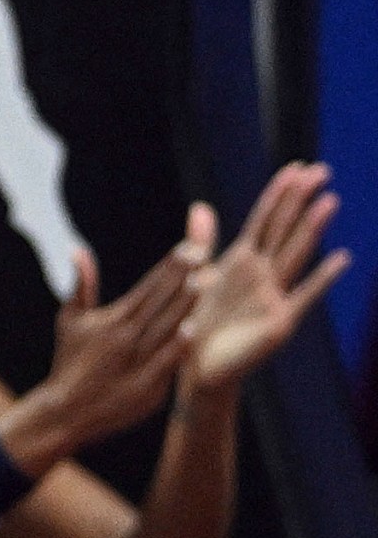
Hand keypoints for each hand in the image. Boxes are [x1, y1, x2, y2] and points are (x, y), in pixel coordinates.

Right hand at [0, 228, 208, 477]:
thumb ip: (81, 285)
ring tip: (206, 281)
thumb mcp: (70, 321)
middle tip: (203, 252)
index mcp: (115, 320)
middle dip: (183, 276)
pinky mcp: (145, 389)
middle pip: (160, 302)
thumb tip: (78, 249)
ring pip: (166, 328)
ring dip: (186, 304)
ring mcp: (137, 364)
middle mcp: (127, 338)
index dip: (170, 266)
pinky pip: (164, 364)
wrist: (64, 413)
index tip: (189, 247)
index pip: (149, 287)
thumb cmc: (68, 363)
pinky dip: (177, 347)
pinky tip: (193, 329)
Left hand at [177, 164, 348, 394]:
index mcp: (242, 262)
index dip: (279, 194)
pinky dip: (322, 279)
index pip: (265, 220)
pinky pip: (304, 297)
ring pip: (295, 254)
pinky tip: (341, 259)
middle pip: (285, 229)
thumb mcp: (196, 279)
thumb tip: (201, 205)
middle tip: (322, 170)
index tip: (297, 168)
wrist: (198, 369)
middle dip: (301, 200)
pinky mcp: (280, 323)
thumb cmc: (197, 325)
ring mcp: (274, 297)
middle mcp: (263, 275)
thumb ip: (201, 243)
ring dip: (312, 228)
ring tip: (330, 201)